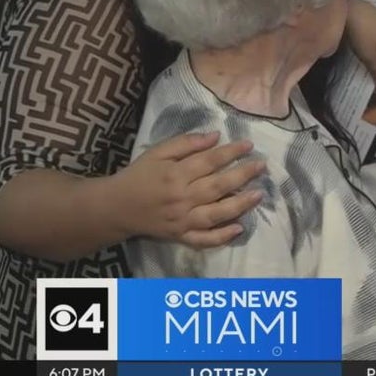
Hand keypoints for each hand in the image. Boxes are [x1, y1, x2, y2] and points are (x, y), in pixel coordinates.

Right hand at [111, 133, 266, 247]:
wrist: (114, 208)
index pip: (209, 161)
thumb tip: (215, 136)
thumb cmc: (139, 176)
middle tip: (262, 166)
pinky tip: (239, 229)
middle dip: (242, 175)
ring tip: (259, 195)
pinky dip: (221, 237)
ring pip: (215, 214)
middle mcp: (181, 198)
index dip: (231, 152)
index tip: (249, 145)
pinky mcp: (179, 236)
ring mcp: (181, 220)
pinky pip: (202, 239)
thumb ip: (186, 143)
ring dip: (239, 205)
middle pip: (217, 186)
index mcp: (175, 174)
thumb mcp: (157, 152)